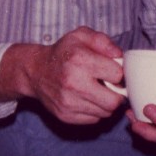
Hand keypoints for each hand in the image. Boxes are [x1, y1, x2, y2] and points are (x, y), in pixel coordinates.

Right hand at [0, 27, 123, 124]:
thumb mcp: (81, 36)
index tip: (111, 70)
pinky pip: (94, 119)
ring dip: (106, 102)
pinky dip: (95, 110)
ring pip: (105, 112)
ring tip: (98, 91)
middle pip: (114, 101)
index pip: (117, 75)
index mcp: (80, 60)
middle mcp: (74, 83)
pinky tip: (87, 99)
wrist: (36, 71)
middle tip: (110, 85)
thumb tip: (119, 56)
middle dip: (116, 93)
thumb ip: (103, 41)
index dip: (118, 72)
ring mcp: (68, 102)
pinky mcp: (65, 116)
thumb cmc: (63, 52)